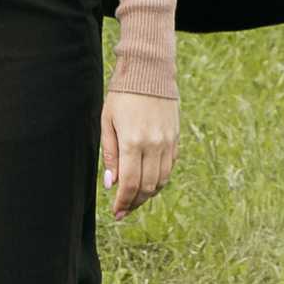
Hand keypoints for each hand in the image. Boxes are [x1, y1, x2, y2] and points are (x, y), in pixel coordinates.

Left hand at [101, 88, 178, 218]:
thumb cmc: (122, 95)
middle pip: (147, 187)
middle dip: (134, 203)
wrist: (150, 71)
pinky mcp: (175, 139)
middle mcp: (154, 145)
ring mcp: (168, 143)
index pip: (130, 184)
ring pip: (161, 181)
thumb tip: (111, 184)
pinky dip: (159, 180)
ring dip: (148, 195)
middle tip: (123, 211)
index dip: (123, 202)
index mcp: (133, 142)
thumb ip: (109, 154)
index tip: (116, 212)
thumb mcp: (107, 122)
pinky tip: (148, 183)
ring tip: (134, 200)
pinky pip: (169, 168)